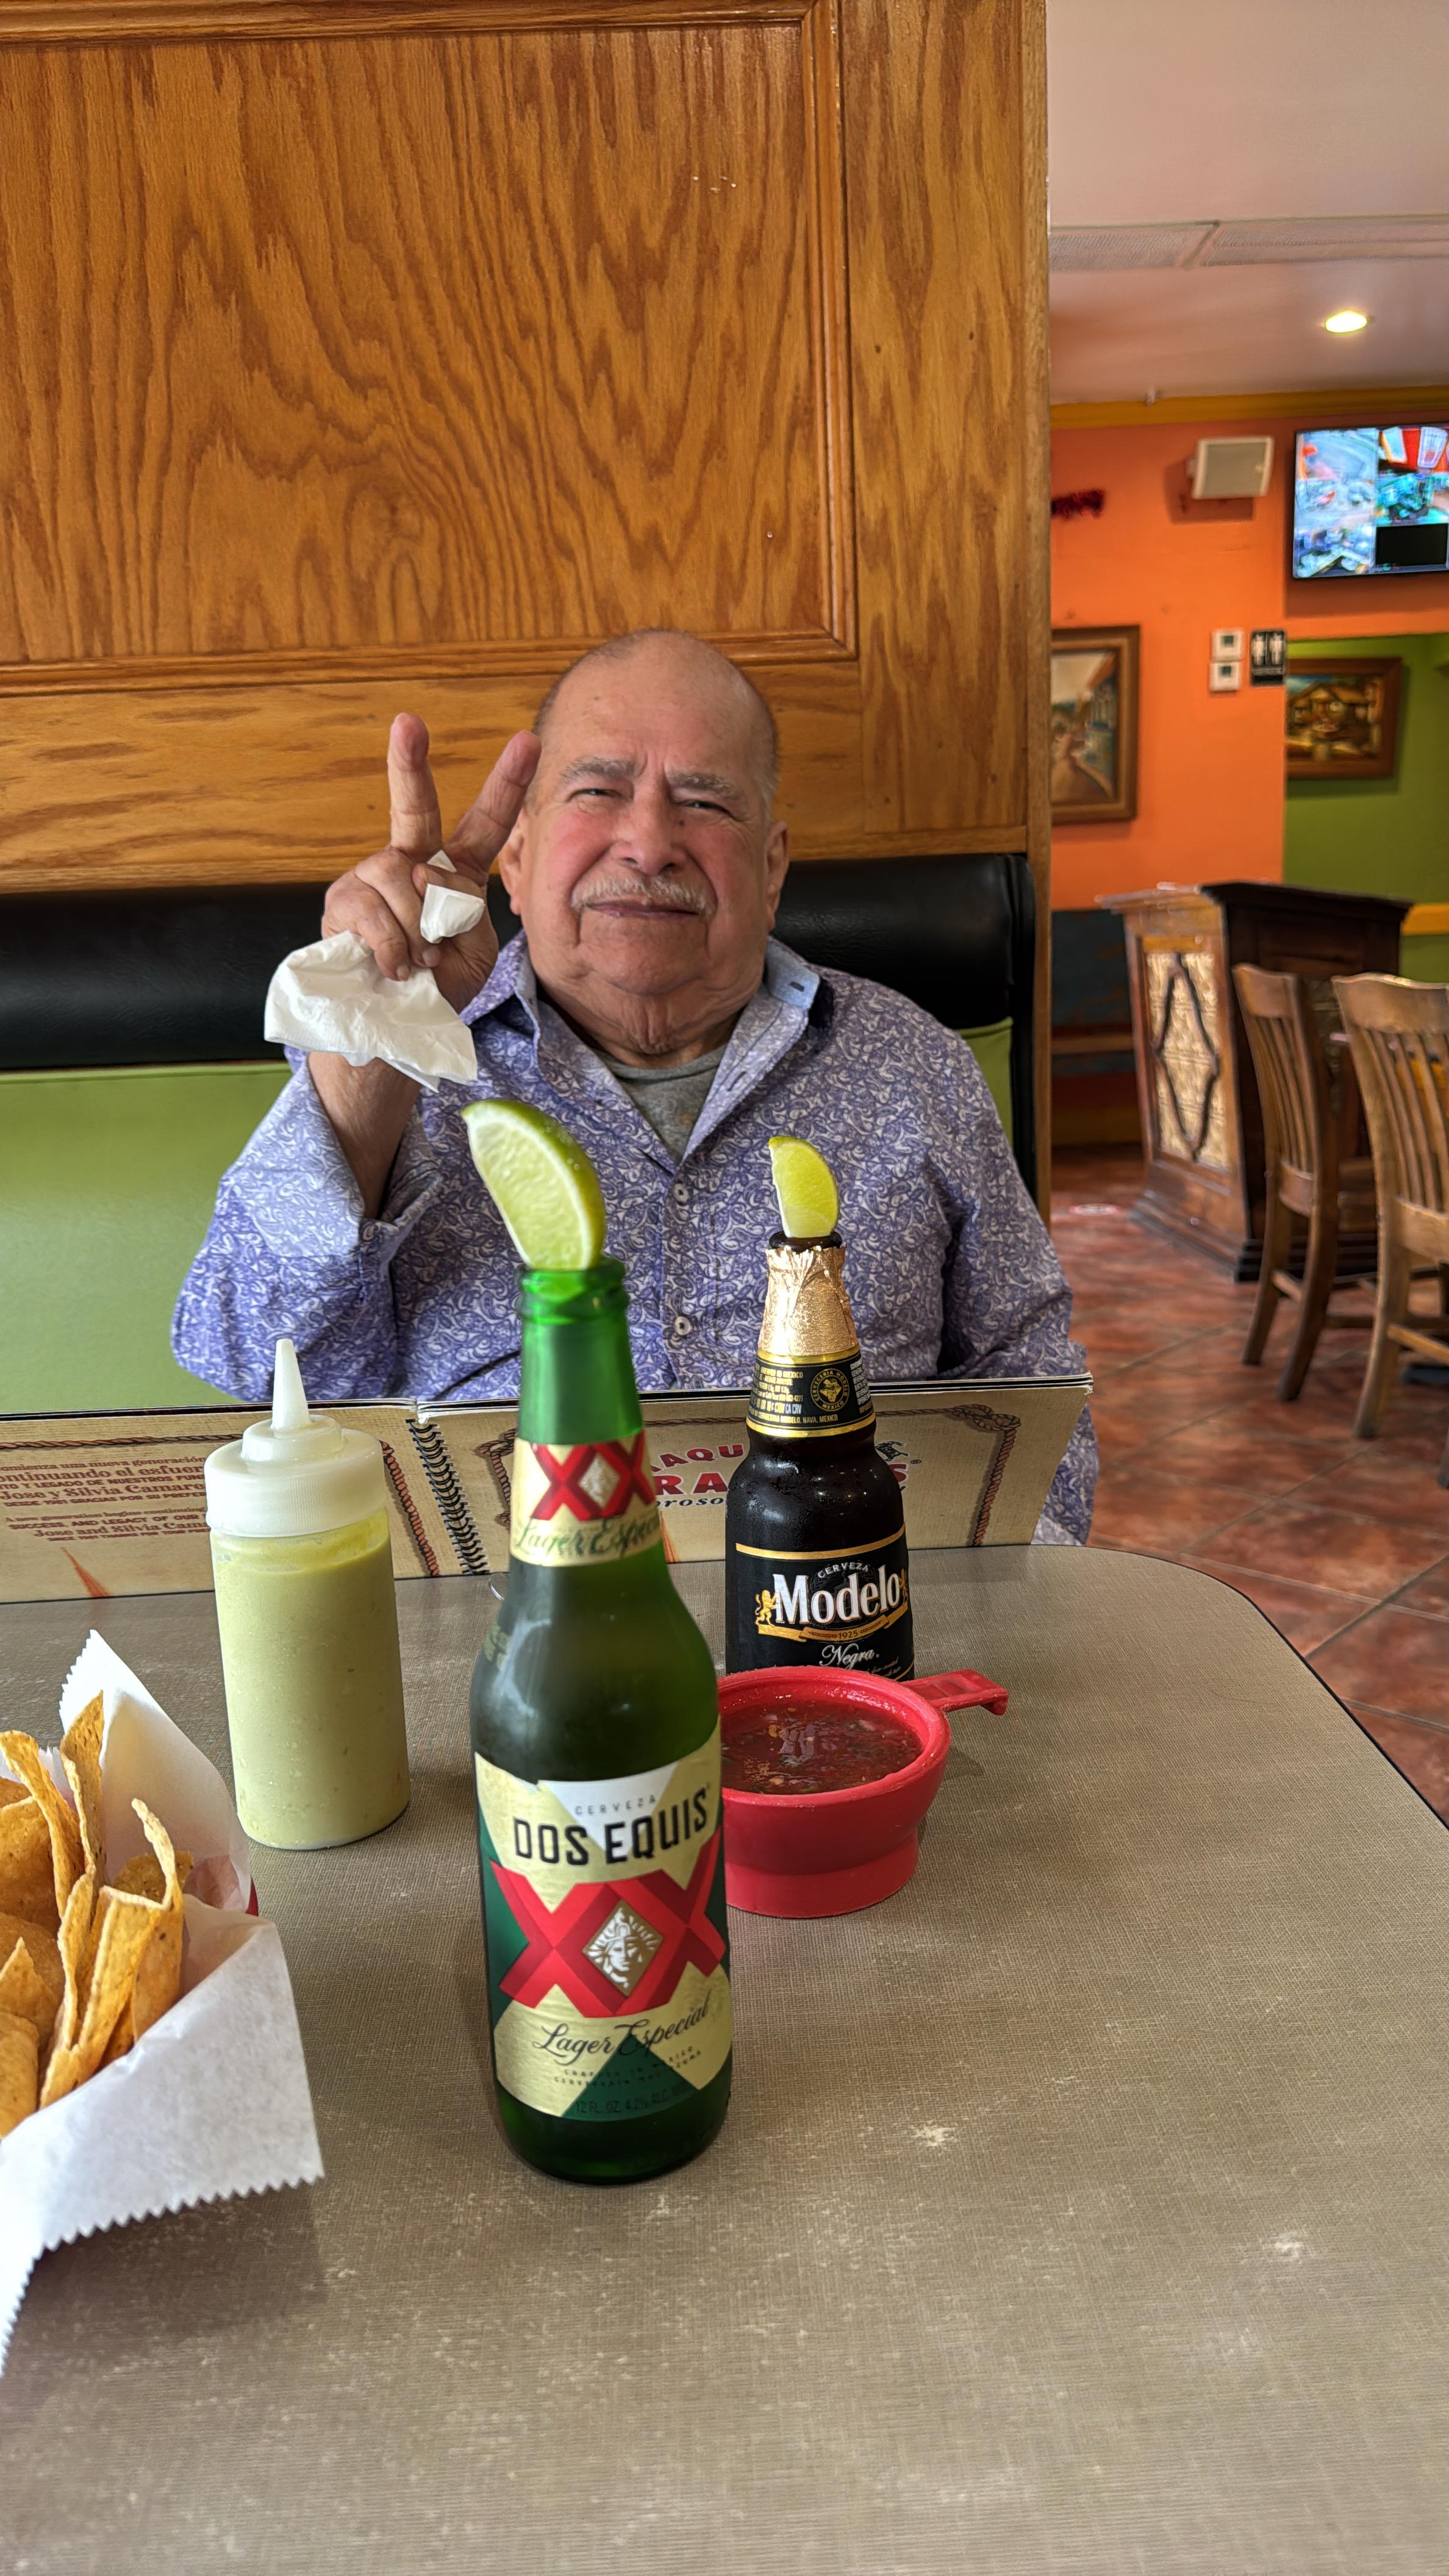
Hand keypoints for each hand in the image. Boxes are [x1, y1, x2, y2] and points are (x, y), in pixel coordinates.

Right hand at [322, 714, 540, 1013]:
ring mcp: (371, 878)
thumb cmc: (436, 990)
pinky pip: (374, 911)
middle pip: (414, 807)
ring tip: (417, 962)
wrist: (392, 1030)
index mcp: (454, 872)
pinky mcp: (341, 903)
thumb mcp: (472, 953)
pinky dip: (393, 947)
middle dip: (410, 762)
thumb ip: (463, 911)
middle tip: (408, 721)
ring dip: (417, 929)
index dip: (505, 784)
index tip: (526, 741)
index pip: (485, 822)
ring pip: (401, 878)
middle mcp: (409, 863)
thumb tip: (418, 876)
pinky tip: (394, 968)